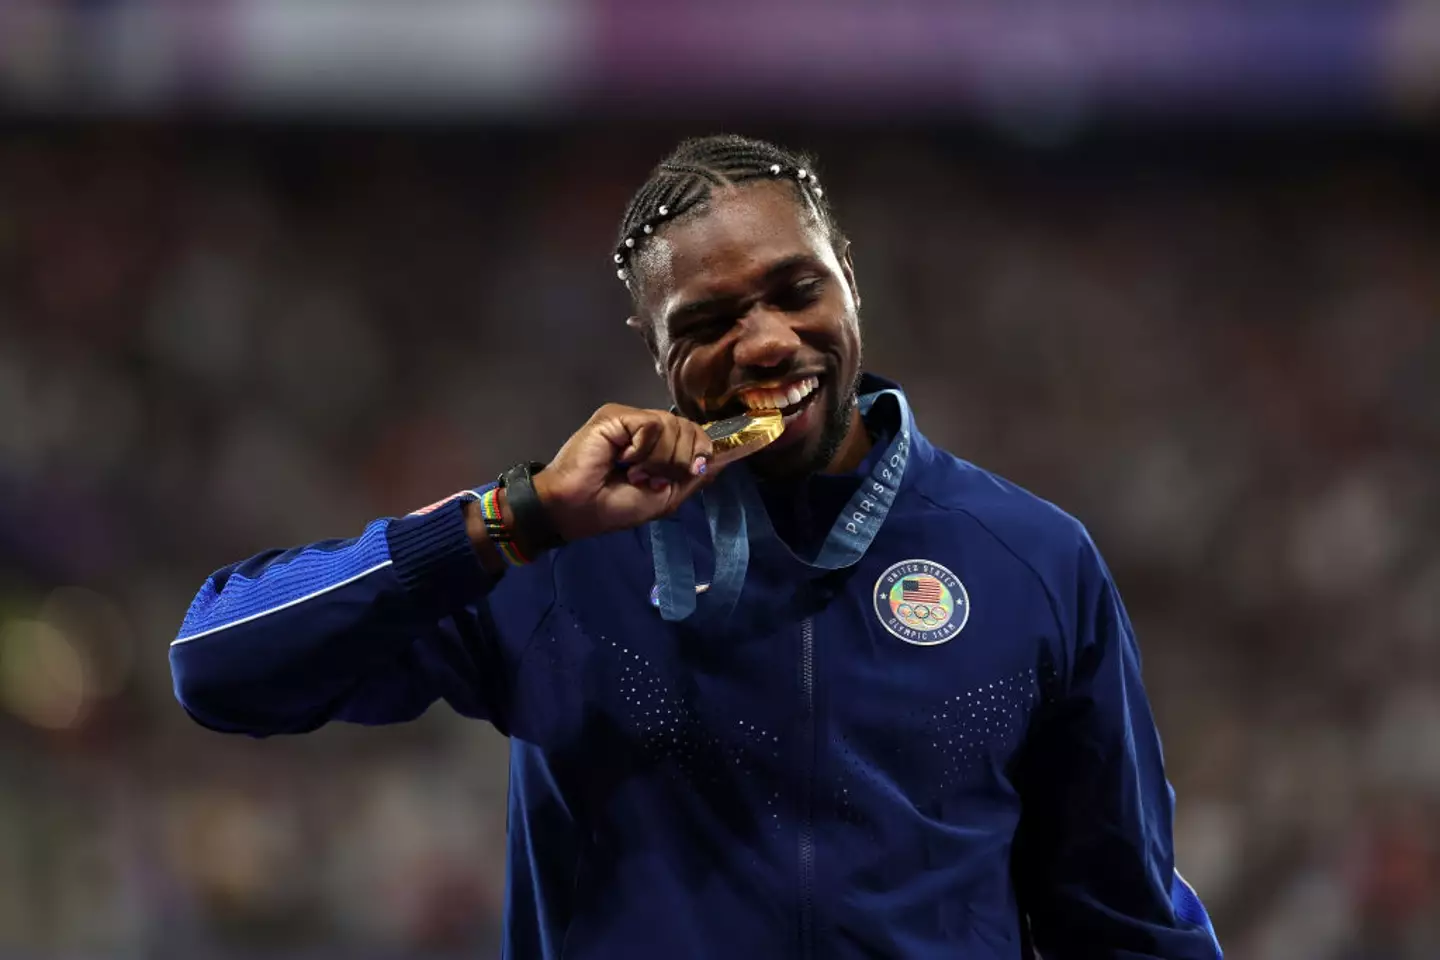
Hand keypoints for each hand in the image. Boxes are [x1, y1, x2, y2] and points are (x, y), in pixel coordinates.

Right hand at [532, 405, 717, 541]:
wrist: (578, 509)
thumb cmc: (615, 506)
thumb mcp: (666, 497)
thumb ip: (693, 476)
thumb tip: (722, 459)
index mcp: (659, 444)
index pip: (696, 434)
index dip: (702, 450)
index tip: (693, 470)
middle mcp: (647, 427)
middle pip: (689, 430)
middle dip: (677, 462)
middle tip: (649, 479)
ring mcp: (630, 419)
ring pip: (673, 427)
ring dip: (658, 460)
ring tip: (633, 473)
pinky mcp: (616, 415)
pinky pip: (652, 425)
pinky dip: (643, 451)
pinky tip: (623, 459)